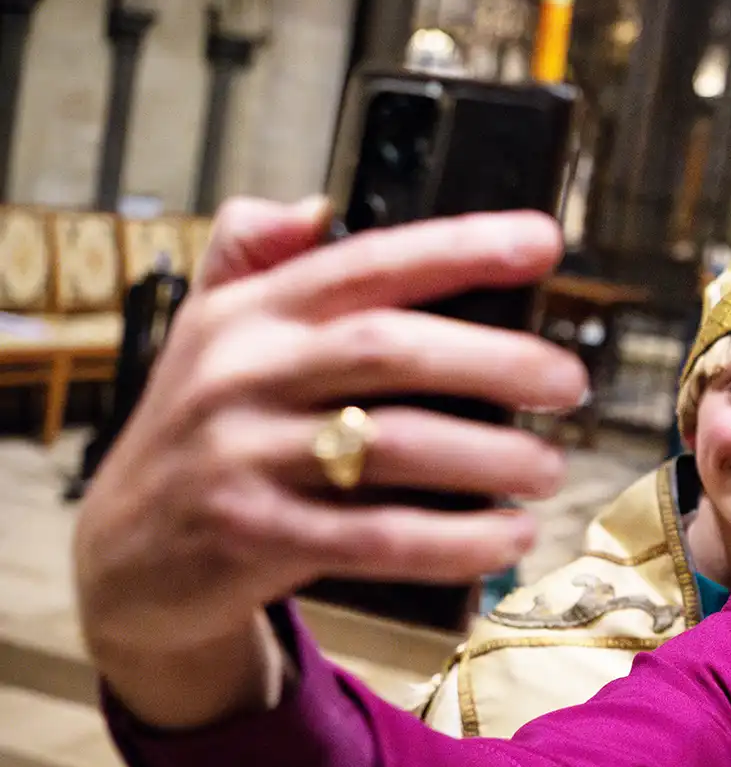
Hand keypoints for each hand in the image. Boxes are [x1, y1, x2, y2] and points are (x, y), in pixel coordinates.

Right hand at [75, 197, 588, 728]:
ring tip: (550, 468)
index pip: (365, 262)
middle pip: (392, 351)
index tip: (545, 240)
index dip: (460, 246)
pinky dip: (456, 540)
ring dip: (491, 457)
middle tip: (571, 382)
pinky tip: (510, 536)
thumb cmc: (206, 433)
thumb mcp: (213, 335)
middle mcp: (241, 374)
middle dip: (499, 361)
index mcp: (248, 314)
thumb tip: (315, 206)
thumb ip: (257, 260)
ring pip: (394, 447)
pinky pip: (378, 537)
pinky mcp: (253, 537)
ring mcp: (242, 457)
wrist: (124, 560)